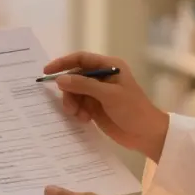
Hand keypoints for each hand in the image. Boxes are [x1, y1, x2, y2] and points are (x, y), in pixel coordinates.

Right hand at [43, 52, 168, 160]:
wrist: (146, 135)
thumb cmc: (132, 109)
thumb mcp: (108, 95)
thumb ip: (84, 85)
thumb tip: (60, 79)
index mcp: (110, 66)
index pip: (81, 59)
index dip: (63, 63)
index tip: (47, 72)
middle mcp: (102, 77)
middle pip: (75, 77)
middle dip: (69, 90)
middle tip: (68, 105)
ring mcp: (99, 93)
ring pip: (75, 93)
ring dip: (73, 103)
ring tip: (78, 115)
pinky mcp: (96, 108)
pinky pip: (79, 105)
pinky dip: (78, 112)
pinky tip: (85, 120)